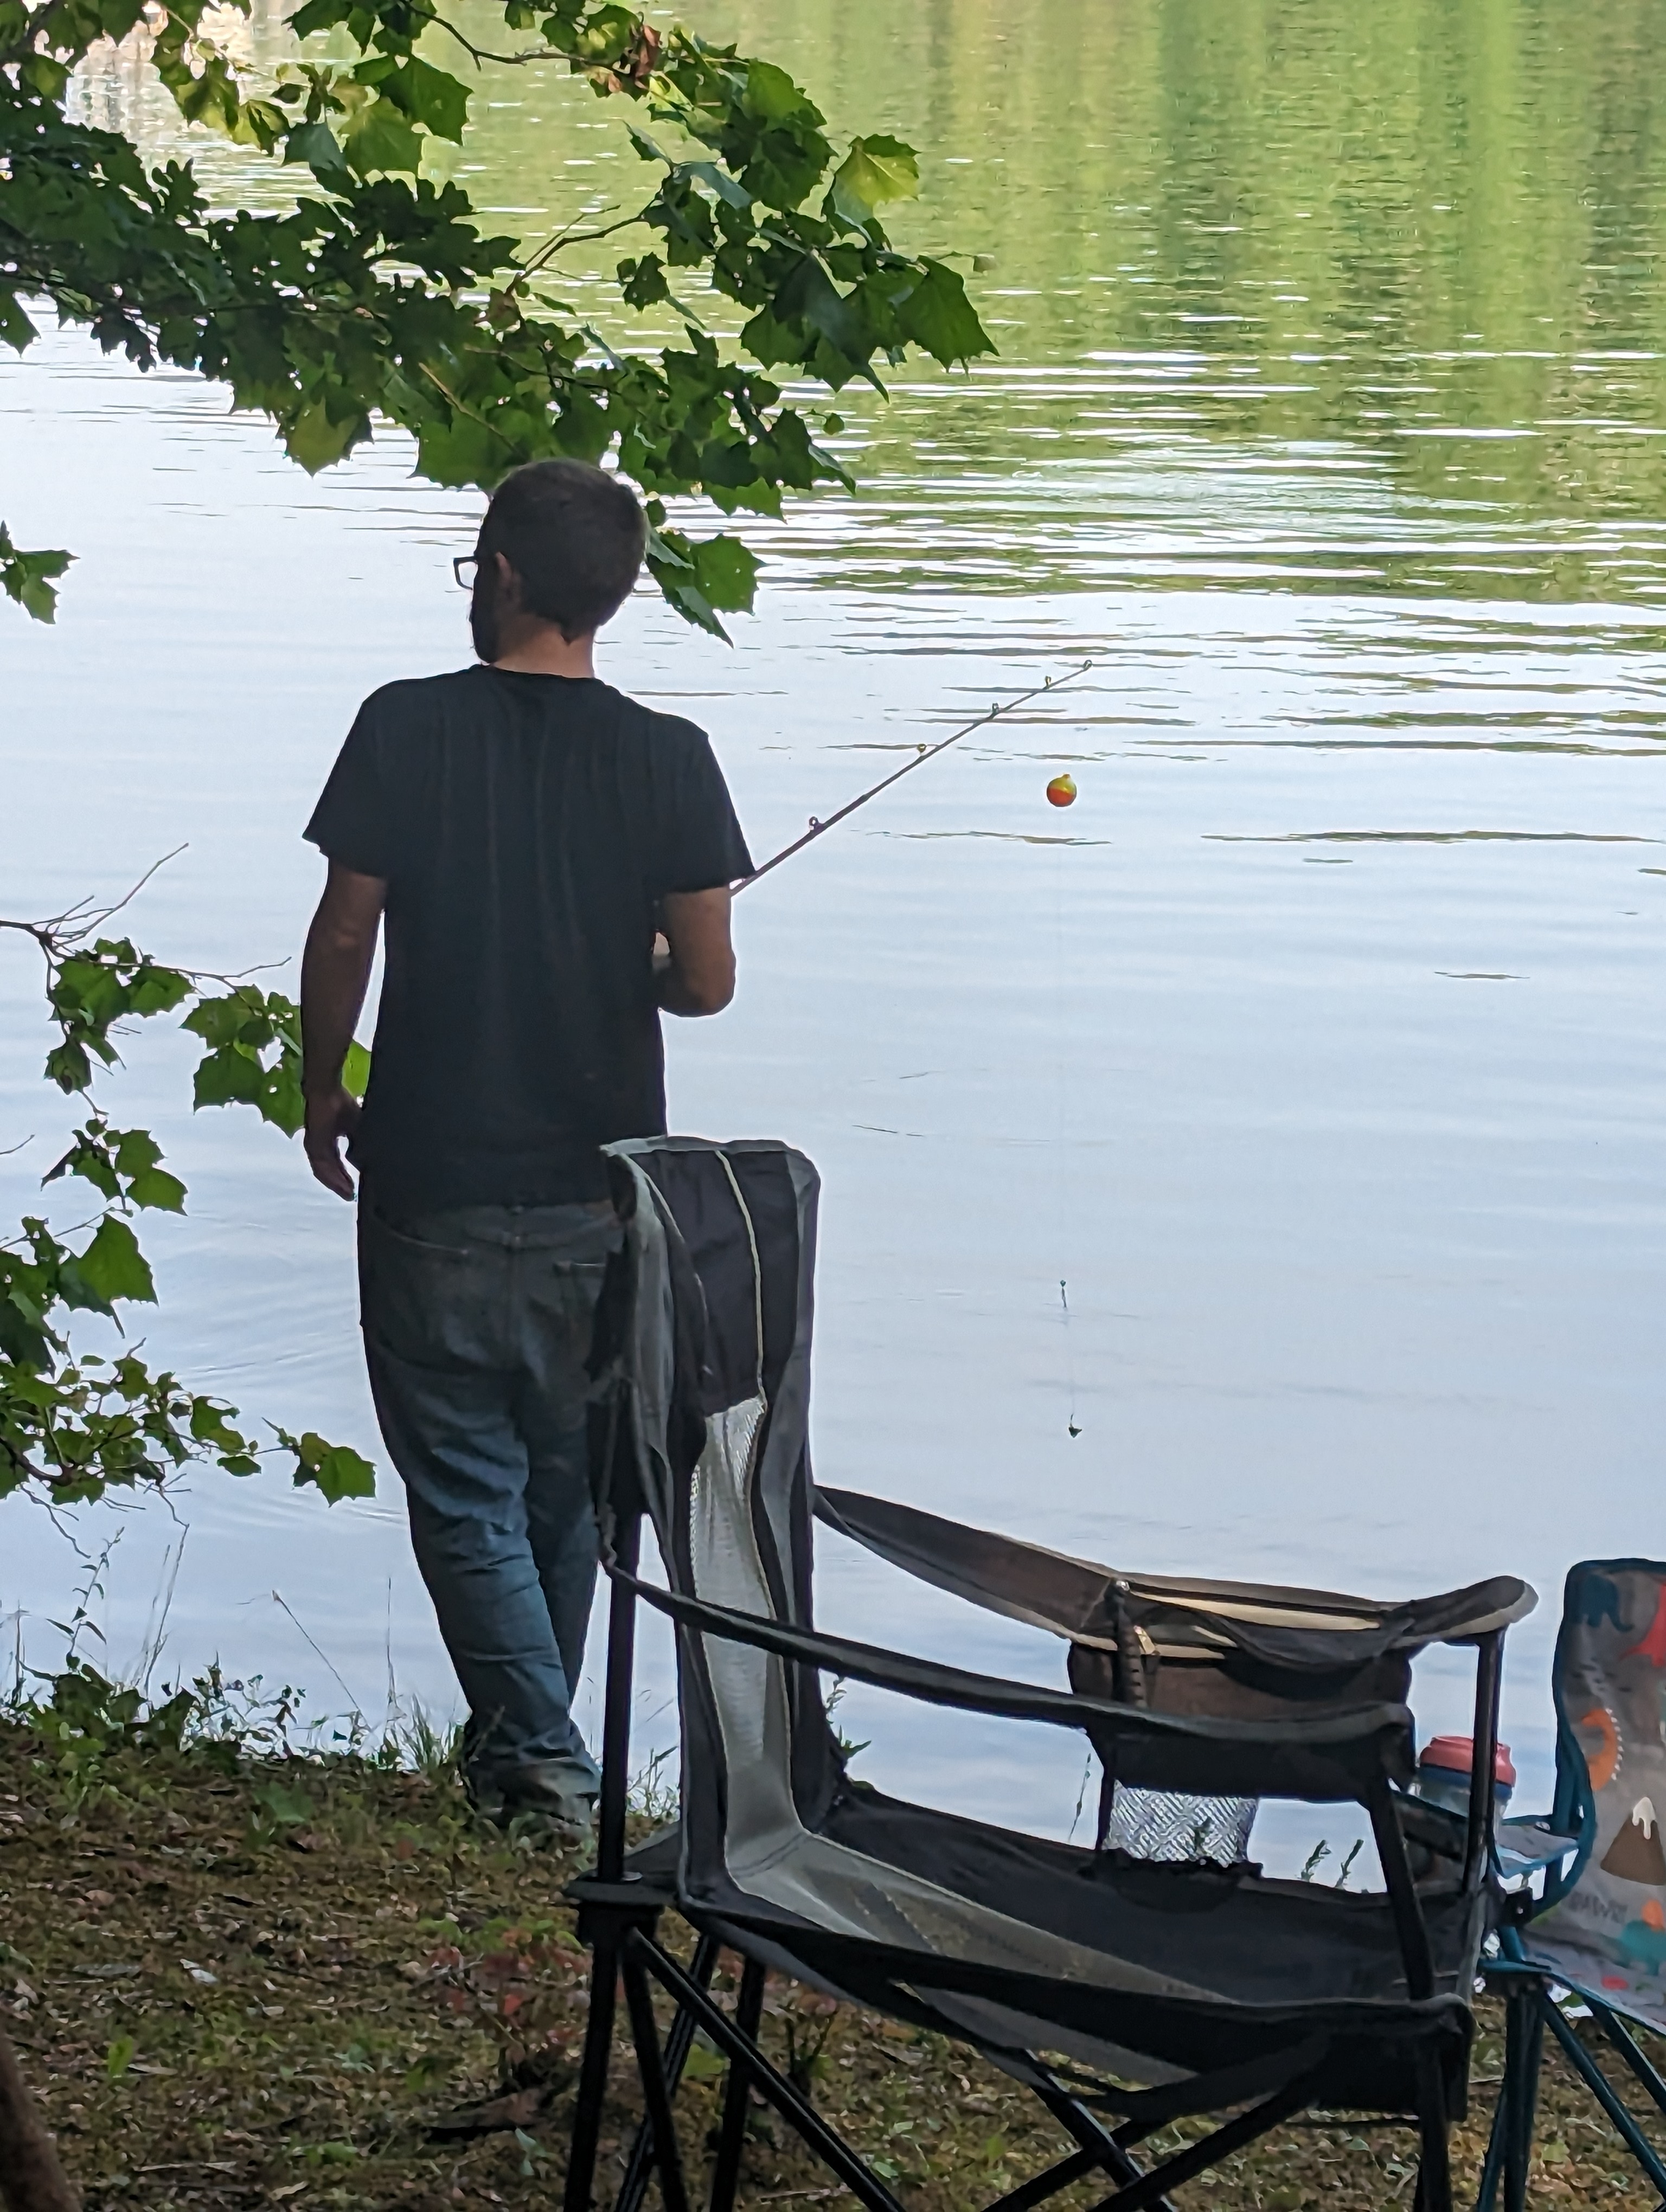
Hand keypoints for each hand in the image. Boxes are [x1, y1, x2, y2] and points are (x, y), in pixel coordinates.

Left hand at [304, 1085, 361, 1200]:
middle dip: (340, 1184)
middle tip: (352, 1196)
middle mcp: (318, 1146)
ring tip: (348, 1194)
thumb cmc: (340, 1103)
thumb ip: (358, 1141)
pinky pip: (321, 1166)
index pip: (335, 1163)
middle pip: (328, 1171)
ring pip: (323, 1171)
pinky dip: (331, 1177)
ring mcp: (313, 1145)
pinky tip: (342, 1184)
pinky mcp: (312, 1144)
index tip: (354, 1188)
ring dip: (335, 1184)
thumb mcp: (355, 1125)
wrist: (327, 1090)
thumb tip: (368, 1158)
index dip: (343, 1176)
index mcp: (327, 1141)